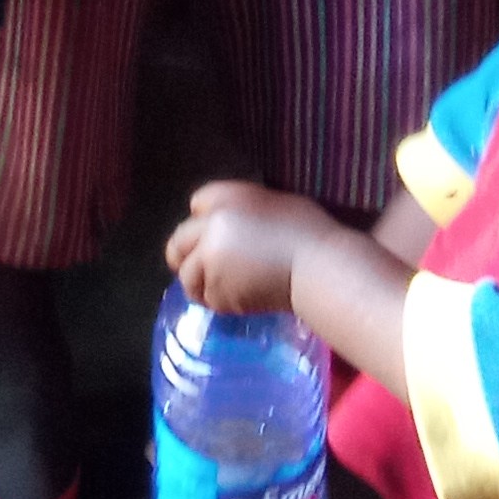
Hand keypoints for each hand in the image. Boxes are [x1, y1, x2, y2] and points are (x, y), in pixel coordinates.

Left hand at [165, 180, 310, 316]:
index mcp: (225, 198)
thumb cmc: (308, 232)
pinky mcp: (218, 292)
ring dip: (199, 282)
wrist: (320, 268)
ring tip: (224, 286)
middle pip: (178, 243)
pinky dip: (219, 300)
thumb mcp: (271, 203)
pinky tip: (241, 296)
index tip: (210, 234)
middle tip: (198, 267)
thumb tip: (227, 224)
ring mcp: (210, 262)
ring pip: (188, 276)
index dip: (202, 221)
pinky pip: (208, 298)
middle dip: (183, 256)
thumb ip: (240, 211)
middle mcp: (209, 228)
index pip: (195, 205)